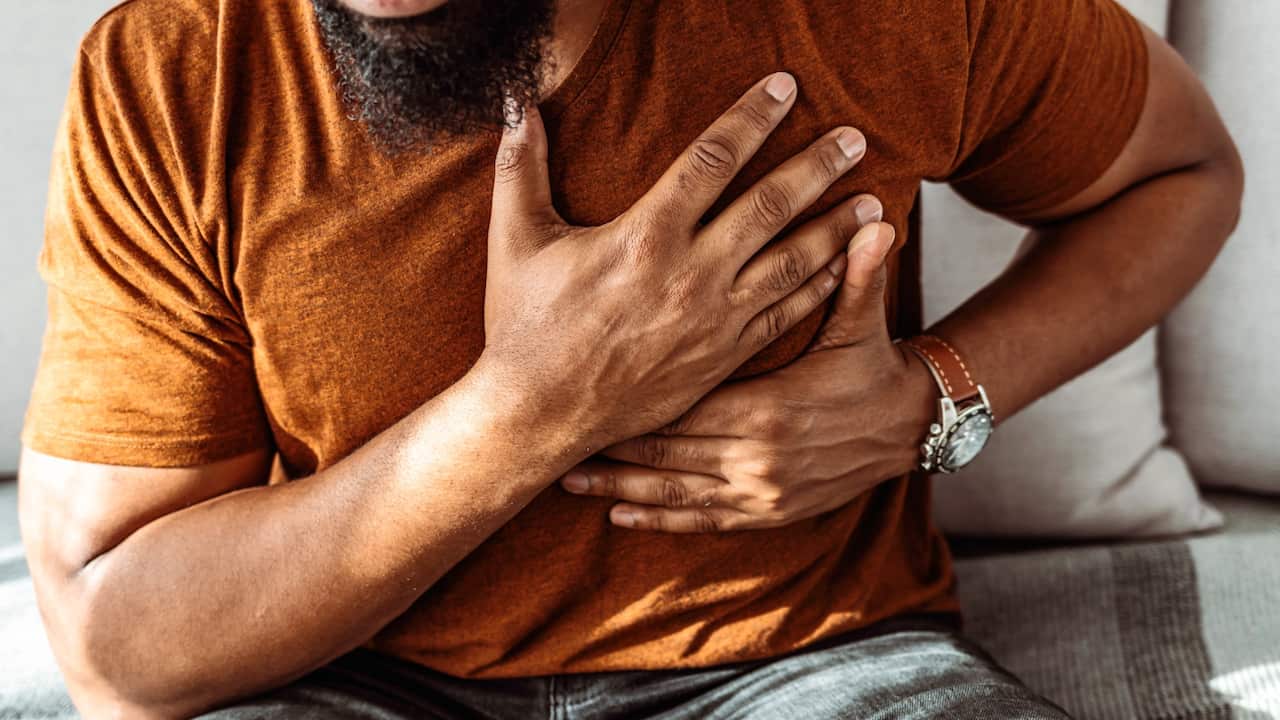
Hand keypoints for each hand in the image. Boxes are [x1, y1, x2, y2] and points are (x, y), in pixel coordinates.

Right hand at [480, 73, 877, 450]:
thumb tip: (518, 106)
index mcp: (645, 235)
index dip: (752, 117)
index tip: (784, 88)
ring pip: (790, 262)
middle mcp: (690, 273)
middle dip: (817, 166)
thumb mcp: (515, 242)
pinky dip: (816, 288)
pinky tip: (841, 268)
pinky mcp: (722, 356)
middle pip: (770, 204)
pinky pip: (783, 315)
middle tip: (855, 138)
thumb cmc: (524, 328)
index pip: (711, 159)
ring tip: (871, 202)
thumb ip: (521, 169)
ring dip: (834, 228)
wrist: (540, 415)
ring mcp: (713, 319)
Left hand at [558, 212, 938, 531]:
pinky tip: (620, 515)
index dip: (629, 400)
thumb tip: (874, 220)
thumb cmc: (875, 367)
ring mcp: (761, 492)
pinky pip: (703, 520)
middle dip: (610, 444)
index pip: (680, 401)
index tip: (583, 389)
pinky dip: (660, 517)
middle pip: (664, 449)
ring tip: (569, 481)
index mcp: (766, 408)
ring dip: (620, 487)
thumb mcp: (862, 323)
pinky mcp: (769, 514)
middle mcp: (756, 457)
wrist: (912, 428)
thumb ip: (856, 275)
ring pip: (674, 490)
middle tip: (554, 435)